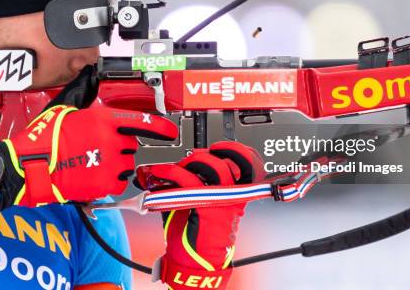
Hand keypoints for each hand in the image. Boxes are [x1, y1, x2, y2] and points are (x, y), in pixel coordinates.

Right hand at [0, 103, 177, 207]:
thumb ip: (83, 90)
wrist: (29, 168)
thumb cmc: (43, 138)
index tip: (170, 131)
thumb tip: (89, 74)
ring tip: (94, 161)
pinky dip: (110, 180)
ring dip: (117, 163)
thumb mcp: (64, 106)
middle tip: (99, 146)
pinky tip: (93, 174)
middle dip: (120, 145)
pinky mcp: (104, 185)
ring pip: (127, 164)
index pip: (142, 122)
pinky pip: (119, 182)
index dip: (160, 128)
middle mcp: (111, 142)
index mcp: (104, 120)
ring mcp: (109, 165)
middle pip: (131, 144)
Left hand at [135, 141, 264, 289]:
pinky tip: (160, 174)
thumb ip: (197, 182)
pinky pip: (189, 181)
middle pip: (225, 162)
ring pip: (212, 167)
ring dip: (189, 162)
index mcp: (236, 194)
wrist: (195, 263)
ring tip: (173, 169)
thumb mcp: (202, 203)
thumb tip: (179, 164)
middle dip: (202, 156)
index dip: (237, 151)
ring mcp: (222, 202)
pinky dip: (171, 173)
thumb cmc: (197, 235)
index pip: (249, 165)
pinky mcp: (207, 208)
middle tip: (187, 161)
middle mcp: (233, 197)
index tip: (220, 147)